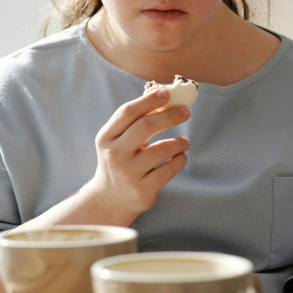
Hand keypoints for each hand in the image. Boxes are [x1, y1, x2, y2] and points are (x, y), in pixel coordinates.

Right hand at [84, 88, 189, 219]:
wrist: (110, 199)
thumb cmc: (121, 160)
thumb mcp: (119, 140)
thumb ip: (136, 120)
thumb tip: (161, 93)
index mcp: (106, 137)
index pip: (128, 112)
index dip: (149, 100)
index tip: (167, 93)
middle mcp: (114, 155)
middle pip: (145, 126)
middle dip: (169, 116)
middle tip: (185, 112)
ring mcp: (128, 173)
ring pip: (162, 149)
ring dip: (179, 142)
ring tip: (184, 142)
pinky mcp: (142, 189)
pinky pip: (169, 169)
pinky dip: (180, 159)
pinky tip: (181, 156)